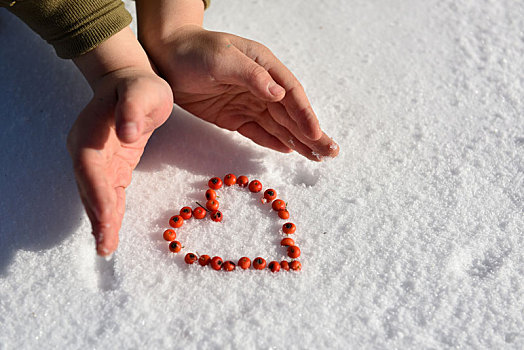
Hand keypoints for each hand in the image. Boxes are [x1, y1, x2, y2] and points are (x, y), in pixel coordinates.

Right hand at [69, 28, 172, 254]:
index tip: (107, 219)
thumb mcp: (143, 90)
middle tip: (106, 246)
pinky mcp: (110, 166)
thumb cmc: (139, 86)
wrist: (130, 82)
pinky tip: (113, 231)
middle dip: (97, 218)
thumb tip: (127, 134)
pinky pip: (109, 193)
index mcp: (90, 133)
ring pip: (96, 196)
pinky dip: (111, 213)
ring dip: (101, 222)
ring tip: (107, 247)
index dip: (97, 195)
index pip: (90, 169)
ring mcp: (95, 160)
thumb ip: (134, 108)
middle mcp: (86, 151)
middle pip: (89, 189)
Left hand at [143, 25, 338, 160]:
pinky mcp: (234, 116)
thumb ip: (251, 76)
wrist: (165, 58)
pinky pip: (258, 131)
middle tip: (331, 152)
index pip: (291, 93)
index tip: (316, 134)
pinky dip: (274, 142)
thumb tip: (279, 94)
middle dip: (311, 133)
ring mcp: (249, 102)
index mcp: (265, 66)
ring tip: (318, 157)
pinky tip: (290, 151)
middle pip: (291, 113)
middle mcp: (262, 86)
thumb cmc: (194, 51)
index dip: (305, 115)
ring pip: (279, 125)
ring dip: (298, 141)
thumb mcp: (222, 58)